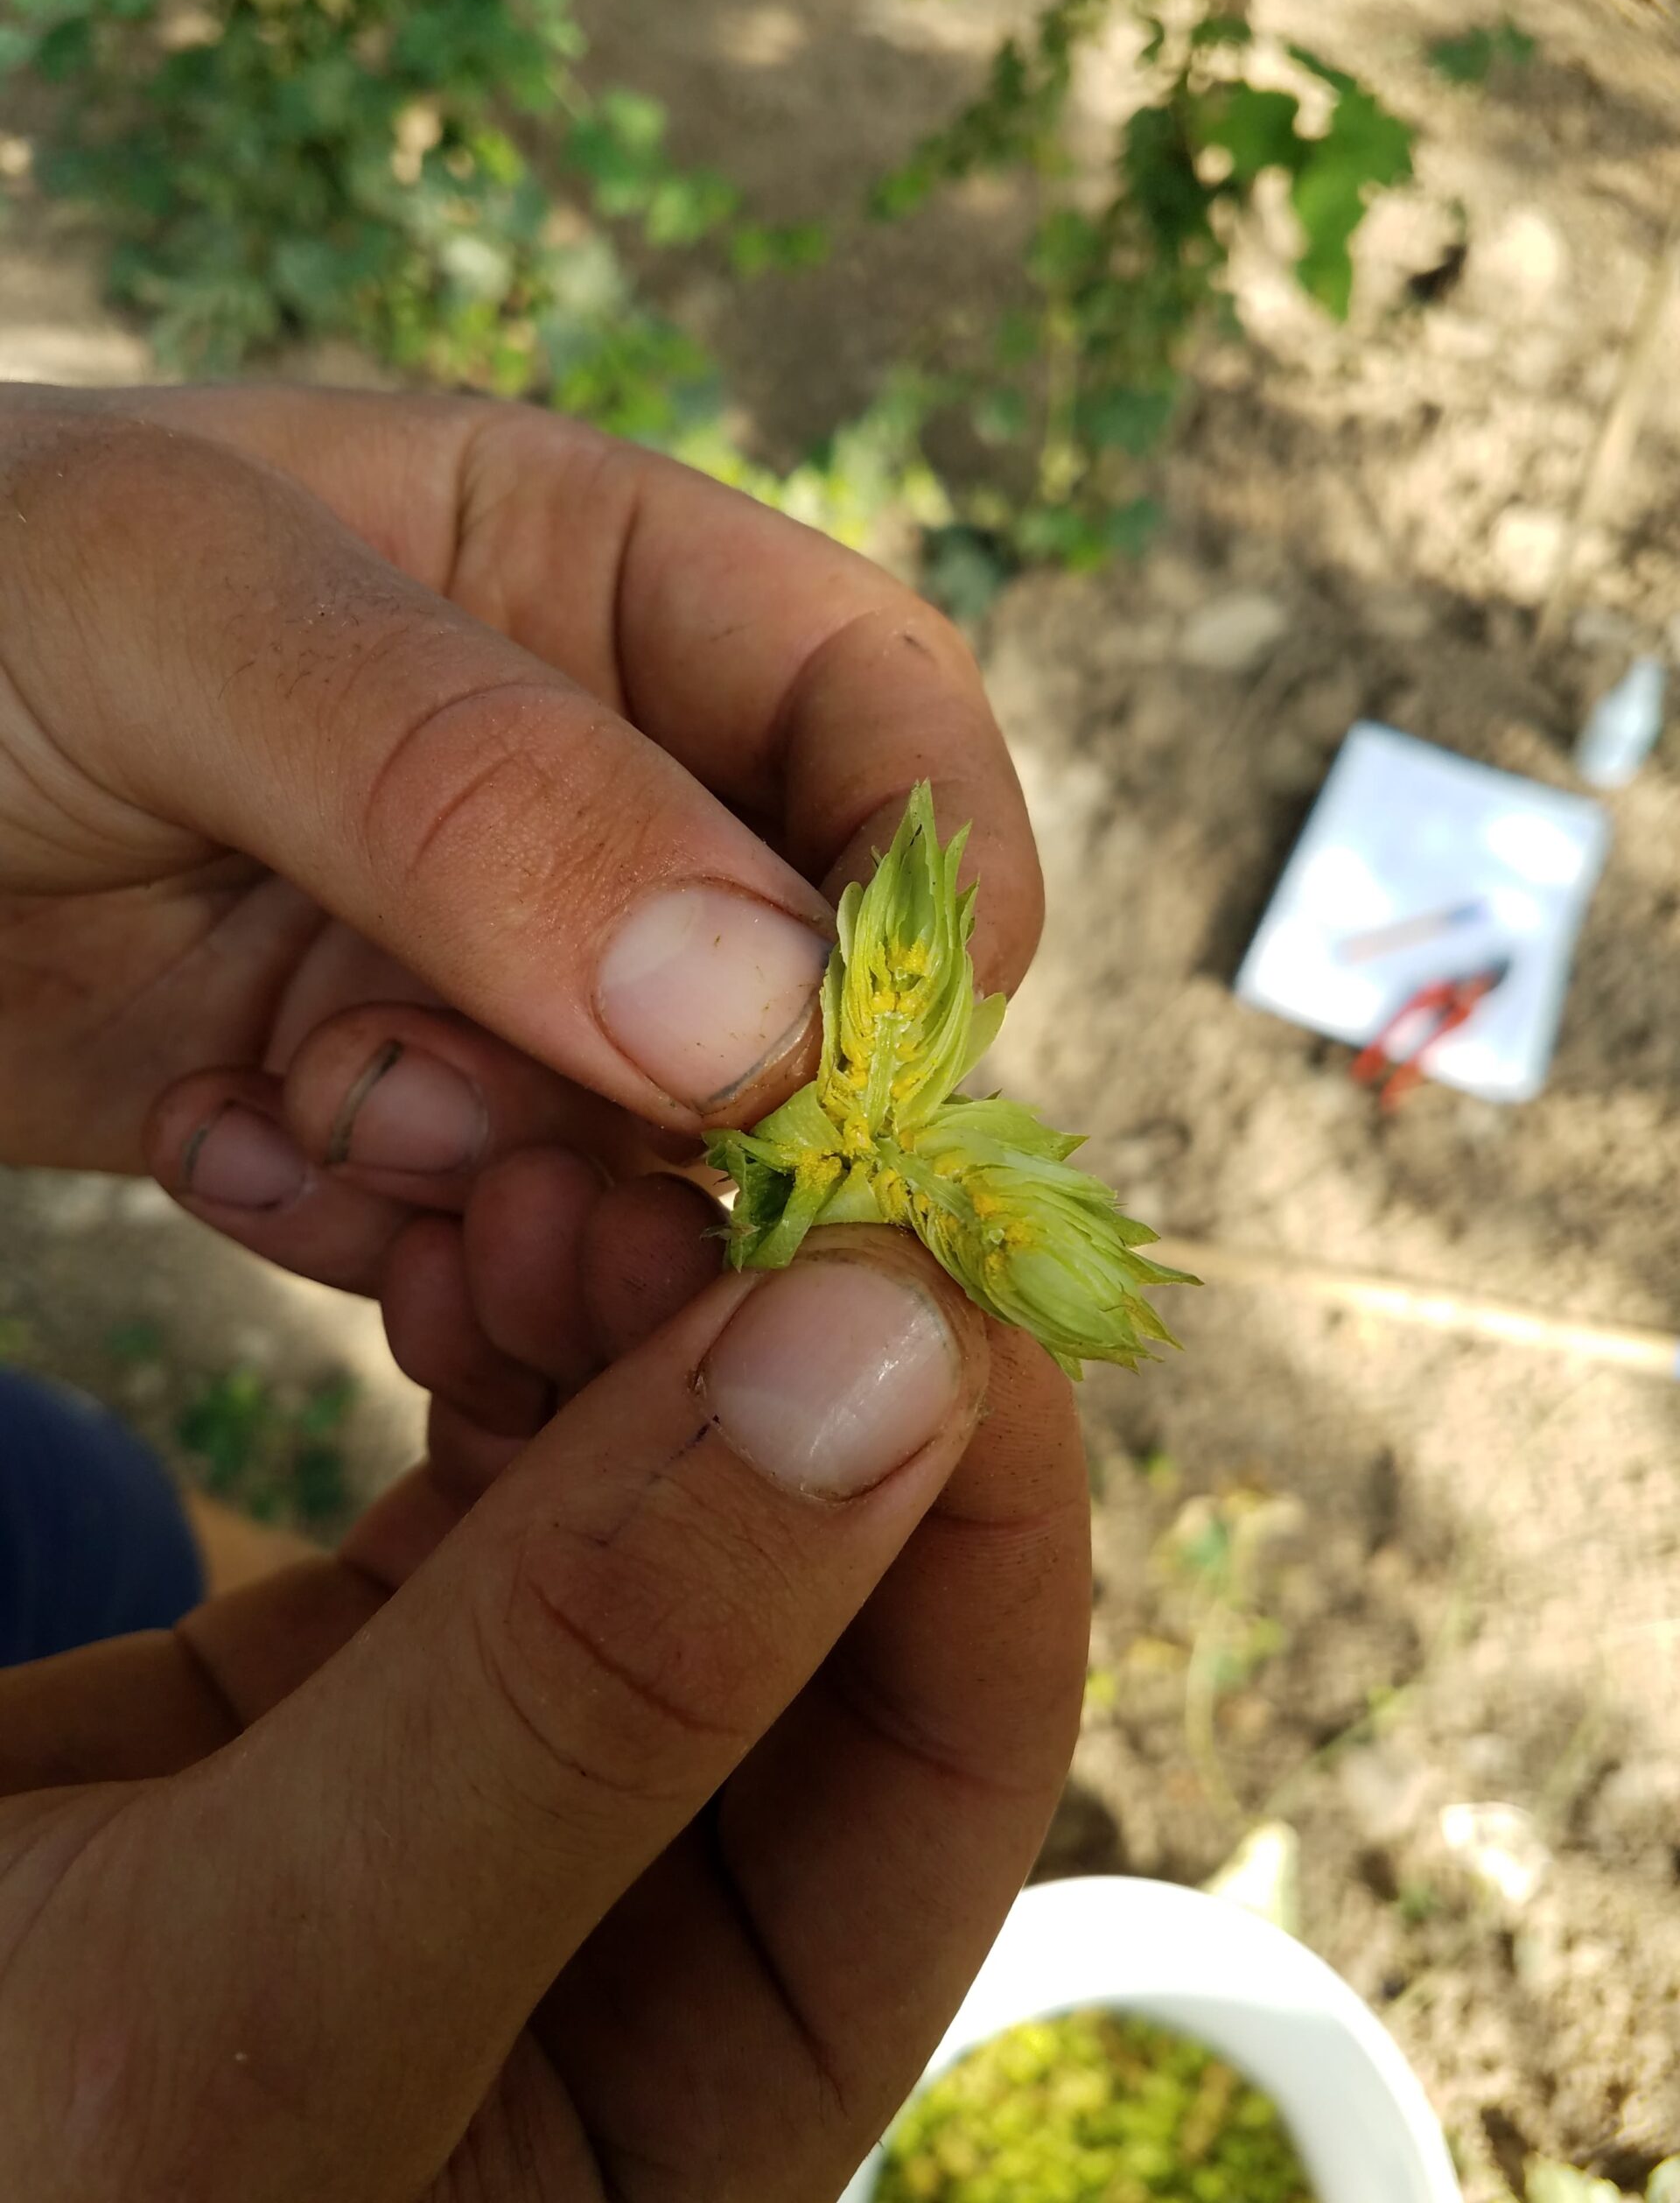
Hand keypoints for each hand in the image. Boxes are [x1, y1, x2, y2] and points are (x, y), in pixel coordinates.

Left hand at [0, 388, 1038, 1264]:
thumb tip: (765, 1011)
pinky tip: (225, 1155)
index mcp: (586, 574)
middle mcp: (572, 781)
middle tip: (501, 1150)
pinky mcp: (377, 1111)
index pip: (875, 715)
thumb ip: (468, 779)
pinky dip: (385, 1235)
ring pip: (641, 1137)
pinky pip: (485, 1224)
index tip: (858, 1065)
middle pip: (787, 974)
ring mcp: (480, 962)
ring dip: (509, 1182)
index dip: (922, 884)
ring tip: (314, 1132)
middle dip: (686, 1095)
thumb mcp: (172, 608)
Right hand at [0, 1228, 1088, 2202]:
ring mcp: (515, 1764)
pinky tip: (460, 1234)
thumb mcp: (266, 1999)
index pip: (951, 1745)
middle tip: (661, 1173)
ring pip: (664, 1478)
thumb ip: (592, 1700)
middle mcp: (651, 1918)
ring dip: (628, 1304)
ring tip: (535, 1182)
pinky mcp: (373, 1656)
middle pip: (822, 1574)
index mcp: (715, 2080)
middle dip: (767, 1352)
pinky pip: (509, 1448)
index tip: (913, 1245)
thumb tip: (889, 1367)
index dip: (974, 1482)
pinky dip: (501, 1324)